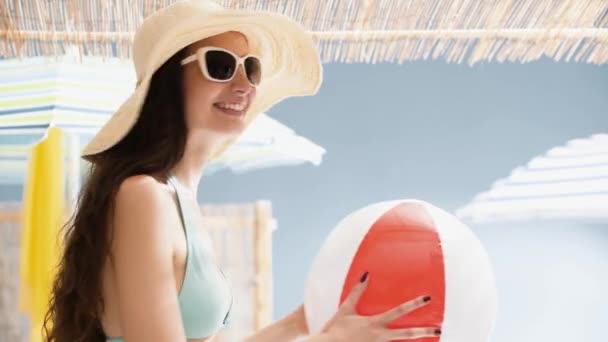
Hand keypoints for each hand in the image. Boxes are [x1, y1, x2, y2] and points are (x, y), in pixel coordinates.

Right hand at [315, 273, 439, 340]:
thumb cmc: (335, 328)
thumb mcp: (345, 308)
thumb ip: (356, 291)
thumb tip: (365, 274)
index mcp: (374, 323)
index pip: (399, 311)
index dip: (414, 304)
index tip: (427, 298)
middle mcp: (380, 336)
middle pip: (407, 333)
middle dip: (424, 331)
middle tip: (439, 328)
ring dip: (414, 341)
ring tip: (428, 338)